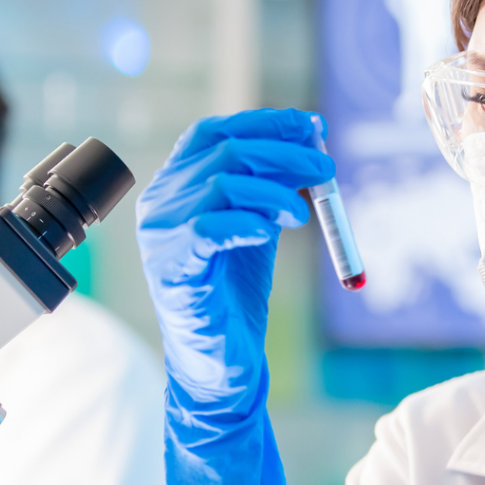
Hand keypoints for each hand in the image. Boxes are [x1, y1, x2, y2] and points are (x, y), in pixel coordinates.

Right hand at [136, 108, 333, 484]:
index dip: (263, 122)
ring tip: (303, 215)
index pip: (214, 132)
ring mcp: (159, 236)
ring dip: (272, 191)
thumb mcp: (260, 224)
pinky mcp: (170, 268)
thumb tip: (313, 132)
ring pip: (220, 185)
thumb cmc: (236, 294)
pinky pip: (207, 228)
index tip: (310, 125)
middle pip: (223, 153)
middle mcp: (160, 203)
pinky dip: (246, 222)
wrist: (220, 363)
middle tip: (326, 170)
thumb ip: (276, 182)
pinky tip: (271, 232)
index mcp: (177, 187)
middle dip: (283, 154)